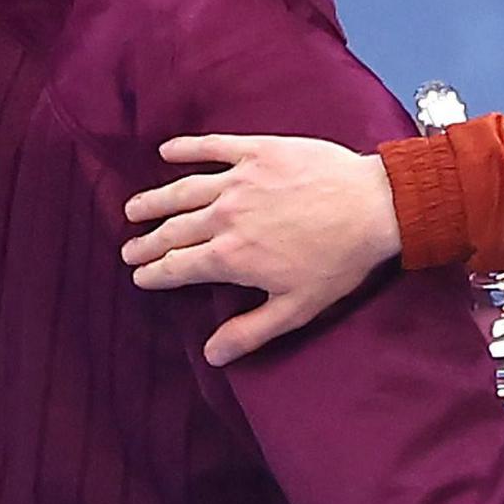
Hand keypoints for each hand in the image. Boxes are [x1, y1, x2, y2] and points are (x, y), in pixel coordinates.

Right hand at [119, 134, 401, 365]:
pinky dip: (187, 148)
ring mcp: (239, 180)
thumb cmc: (340, 261)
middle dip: (147, 243)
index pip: (178, 267)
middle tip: (129, 249)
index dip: (155, 273)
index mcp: (230, 256)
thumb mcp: (297, 307)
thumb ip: (250, 331)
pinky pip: (213, 147)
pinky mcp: (258, 151)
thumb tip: (212, 356)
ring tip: (134, 209)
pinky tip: (167, 151)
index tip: (139, 276)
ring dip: (155, 201)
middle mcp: (225, 217)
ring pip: (183, 190)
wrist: (374, 206)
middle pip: (174, 230)